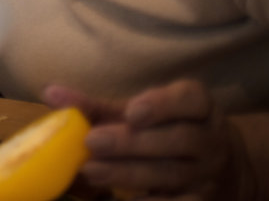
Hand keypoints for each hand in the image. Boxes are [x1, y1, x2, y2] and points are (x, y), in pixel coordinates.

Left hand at [43, 80, 255, 199]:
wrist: (218, 167)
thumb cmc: (164, 129)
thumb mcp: (140, 113)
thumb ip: (98, 106)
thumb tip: (50, 94)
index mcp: (198, 107)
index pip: (190, 99)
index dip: (162, 104)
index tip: (131, 112)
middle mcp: (210, 140)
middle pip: (178, 139)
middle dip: (133, 141)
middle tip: (93, 141)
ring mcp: (207, 174)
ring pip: (172, 173)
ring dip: (128, 173)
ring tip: (91, 171)